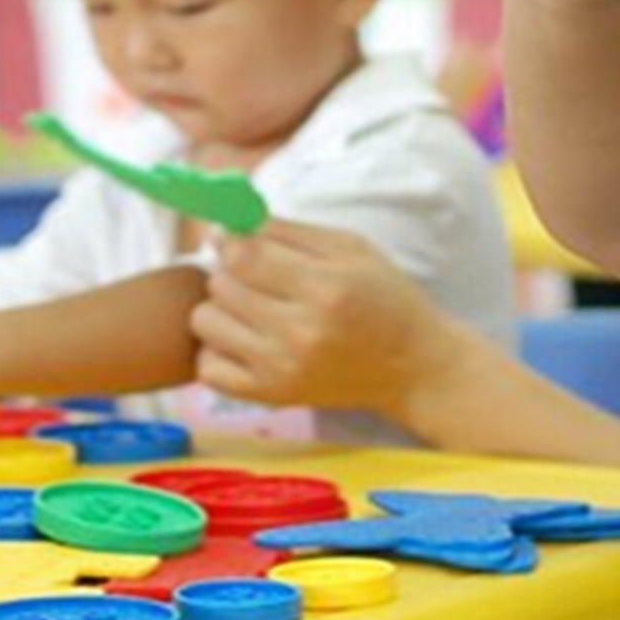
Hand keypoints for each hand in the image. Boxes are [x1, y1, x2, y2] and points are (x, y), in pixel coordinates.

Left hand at [191, 220, 455, 417]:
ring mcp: (283, 369)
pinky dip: (218, 349)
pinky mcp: (272, 396)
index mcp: (325, 287)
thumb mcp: (352, 248)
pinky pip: (207, 368)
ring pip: (206, 322)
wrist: (413, 366)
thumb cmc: (385, 298)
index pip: (244, 254)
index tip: (235, 239)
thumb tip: (226, 224)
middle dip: (231, 271)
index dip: (230, 240)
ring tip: (251, 307)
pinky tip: (246, 339)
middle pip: (222, 285)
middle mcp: (301, 331)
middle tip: (256, 275)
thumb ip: (289, 231)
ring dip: (222, 308)